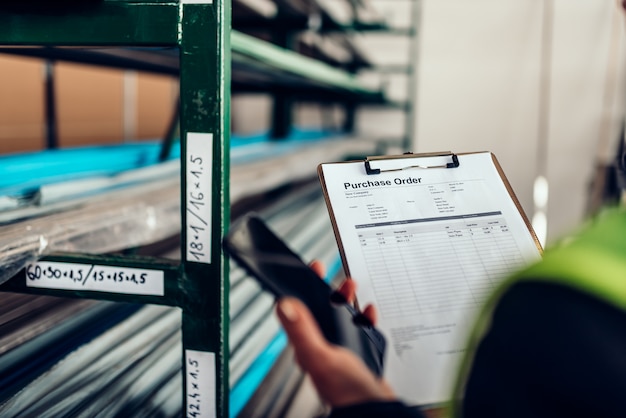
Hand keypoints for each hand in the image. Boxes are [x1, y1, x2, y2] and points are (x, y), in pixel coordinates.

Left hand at [275, 261, 394, 407]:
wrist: (375, 409)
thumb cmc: (347, 391)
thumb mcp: (320, 355)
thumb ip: (302, 330)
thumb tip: (284, 305)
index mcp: (308, 344)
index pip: (300, 309)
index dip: (303, 285)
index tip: (310, 268)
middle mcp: (322, 345)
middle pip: (320, 309)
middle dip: (329, 290)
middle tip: (335, 275)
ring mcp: (340, 349)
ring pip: (340, 316)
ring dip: (346, 300)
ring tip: (353, 288)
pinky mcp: (358, 354)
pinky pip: (360, 328)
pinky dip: (364, 317)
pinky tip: (369, 313)